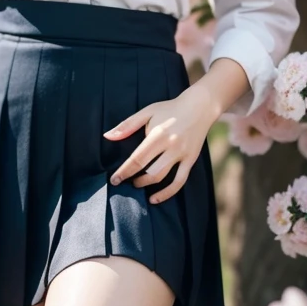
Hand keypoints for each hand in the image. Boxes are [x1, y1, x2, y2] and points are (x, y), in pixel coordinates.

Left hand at [104, 86, 216, 203]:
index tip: (114, 180)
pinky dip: (168, 193)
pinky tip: (155, 199)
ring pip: (163, 177)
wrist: (199, 106)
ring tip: (137, 184)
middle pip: (150, 171)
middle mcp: (171, 146)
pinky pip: (180, 181)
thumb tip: (107, 136)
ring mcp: (183, 154)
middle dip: (135, 180)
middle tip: (125, 181)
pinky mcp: (191, 160)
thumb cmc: (170, 109)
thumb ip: (127, 125)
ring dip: (147, 185)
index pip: (138, 158)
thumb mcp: (148, 112)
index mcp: (158, 134)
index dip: (124, 171)